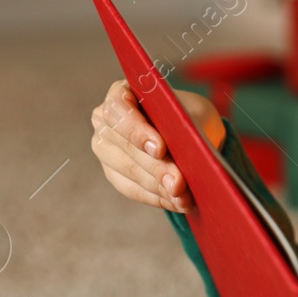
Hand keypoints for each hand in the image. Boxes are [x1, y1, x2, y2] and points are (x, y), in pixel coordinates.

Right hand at [90, 79, 224, 213]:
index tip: (160, 149)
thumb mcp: (193, 112)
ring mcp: (105, 148)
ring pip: (129, 171)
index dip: (137, 131)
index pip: (118, 110)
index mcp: (120, 93)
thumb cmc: (188, 114)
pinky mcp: (114, 173)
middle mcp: (104, 120)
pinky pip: (132, 189)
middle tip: (180, 184)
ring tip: (184, 198)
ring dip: (159, 187)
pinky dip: (158, 197)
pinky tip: (178, 203)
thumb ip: (186, 128)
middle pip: (125, 146)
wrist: (189, 131)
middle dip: (156, 168)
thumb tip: (187, 156)